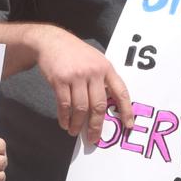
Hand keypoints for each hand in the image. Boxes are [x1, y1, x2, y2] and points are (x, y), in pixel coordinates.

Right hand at [34, 26, 132, 143]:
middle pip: (98, 105)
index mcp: (106, 68)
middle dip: (96, 125)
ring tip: (74, 132)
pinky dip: (64, 117)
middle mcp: (93, 72)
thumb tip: (106, 107)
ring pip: (80, 108)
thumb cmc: (75, 53)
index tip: (128, 126)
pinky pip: (64, 104)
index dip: (126, 110)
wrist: (51, 41)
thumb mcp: (95, 60)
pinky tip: (64, 123)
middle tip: (94, 138)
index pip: (120, 92)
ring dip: (77, 124)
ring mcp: (76, 76)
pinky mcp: (60, 80)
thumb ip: (102, 79)